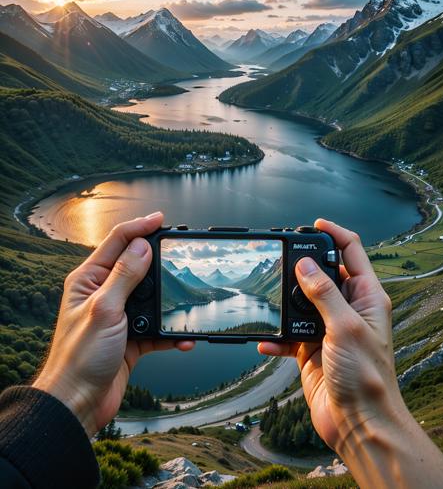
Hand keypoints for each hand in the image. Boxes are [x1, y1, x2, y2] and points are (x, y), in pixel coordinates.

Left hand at [33, 212, 194, 436]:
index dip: (140, 227)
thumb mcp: (105, 309)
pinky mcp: (131, 338)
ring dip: (168, 302)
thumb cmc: (78, 359)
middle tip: (180, 255)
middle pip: (137, 265)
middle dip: (159, 262)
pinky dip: (171, 333)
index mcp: (89, 279)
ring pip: (151, 297)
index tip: (161, 220)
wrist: (77, 404)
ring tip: (185, 299)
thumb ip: (124, 275)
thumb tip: (142, 245)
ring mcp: (119, 315)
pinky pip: (157, 328)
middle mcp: (103, 293)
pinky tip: (182, 338)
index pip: (117, 242)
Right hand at [258, 218, 402, 451]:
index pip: (352, 251)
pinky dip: (276, 336)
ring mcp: (328, 328)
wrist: (358, 424)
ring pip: (301, 302)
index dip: (334, 233)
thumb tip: (305, 265)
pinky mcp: (311, 349)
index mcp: (366, 296)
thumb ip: (323, 293)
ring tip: (270, 302)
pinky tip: (267, 340)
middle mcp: (348, 308)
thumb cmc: (367, 379)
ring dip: (284, 303)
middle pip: (323, 273)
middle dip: (301, 267)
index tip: (313, 224)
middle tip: (281, 260)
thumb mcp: (345, 327)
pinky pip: (288, 333)